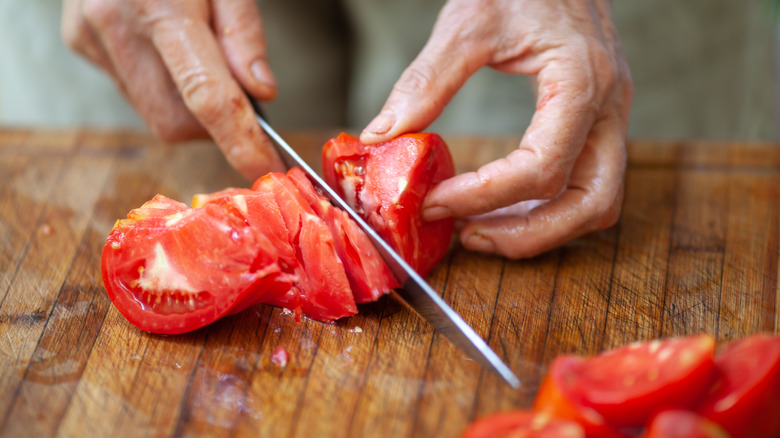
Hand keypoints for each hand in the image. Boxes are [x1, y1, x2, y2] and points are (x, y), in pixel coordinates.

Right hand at [61, 0, 284, 179]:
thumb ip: (245, 32)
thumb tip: (262, 95)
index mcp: (160, 4)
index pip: (206, 95)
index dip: (238, 140)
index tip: (262, 167)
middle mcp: (114, 24)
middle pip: (177, 121)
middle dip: (216, 124)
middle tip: (238, 94)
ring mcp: (89, 36)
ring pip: (155, 115)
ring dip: (190, 107)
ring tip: (198, 55)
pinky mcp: (79, 42)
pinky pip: (134, 93)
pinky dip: (164, 88)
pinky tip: (167, 49)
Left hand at [360, 0, 632, 258]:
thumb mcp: (468, 21)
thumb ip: (426, 81)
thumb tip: (382, 135)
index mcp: (582, 81)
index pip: (541, 167)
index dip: (484, 196)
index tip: (434, 203)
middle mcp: (609, 107)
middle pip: (591, 204)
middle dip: (529, 235)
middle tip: (469, 238)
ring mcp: (610, 117)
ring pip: (597, 203)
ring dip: (542, 229)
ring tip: (482, 231)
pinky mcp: (598, 120)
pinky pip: (587, 184)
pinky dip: (548, 208)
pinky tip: (502, 205)